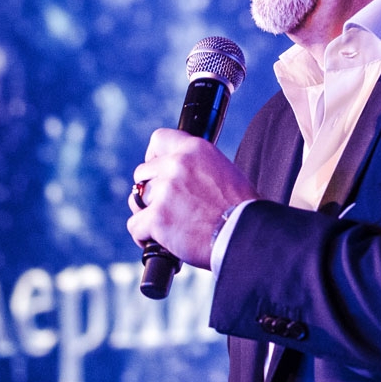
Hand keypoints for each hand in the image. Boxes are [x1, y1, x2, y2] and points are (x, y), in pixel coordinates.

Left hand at [128, 128, 257, 267]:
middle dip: (152, 191)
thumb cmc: (239, 210)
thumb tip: (172, 174)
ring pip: (138, 200)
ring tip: (168, 226)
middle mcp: (177, 164)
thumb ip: (196, 166)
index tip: (156, 171)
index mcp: (195, 150)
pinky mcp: (157, 217)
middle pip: (143, 173)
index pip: (159, 140)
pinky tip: (159, 241)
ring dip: (149, 214)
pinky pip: (135, 225)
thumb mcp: (222, 171)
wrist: (245, 235)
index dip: (153, 157)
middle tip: (167, 207)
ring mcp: (165, 190)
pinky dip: (143, 236)